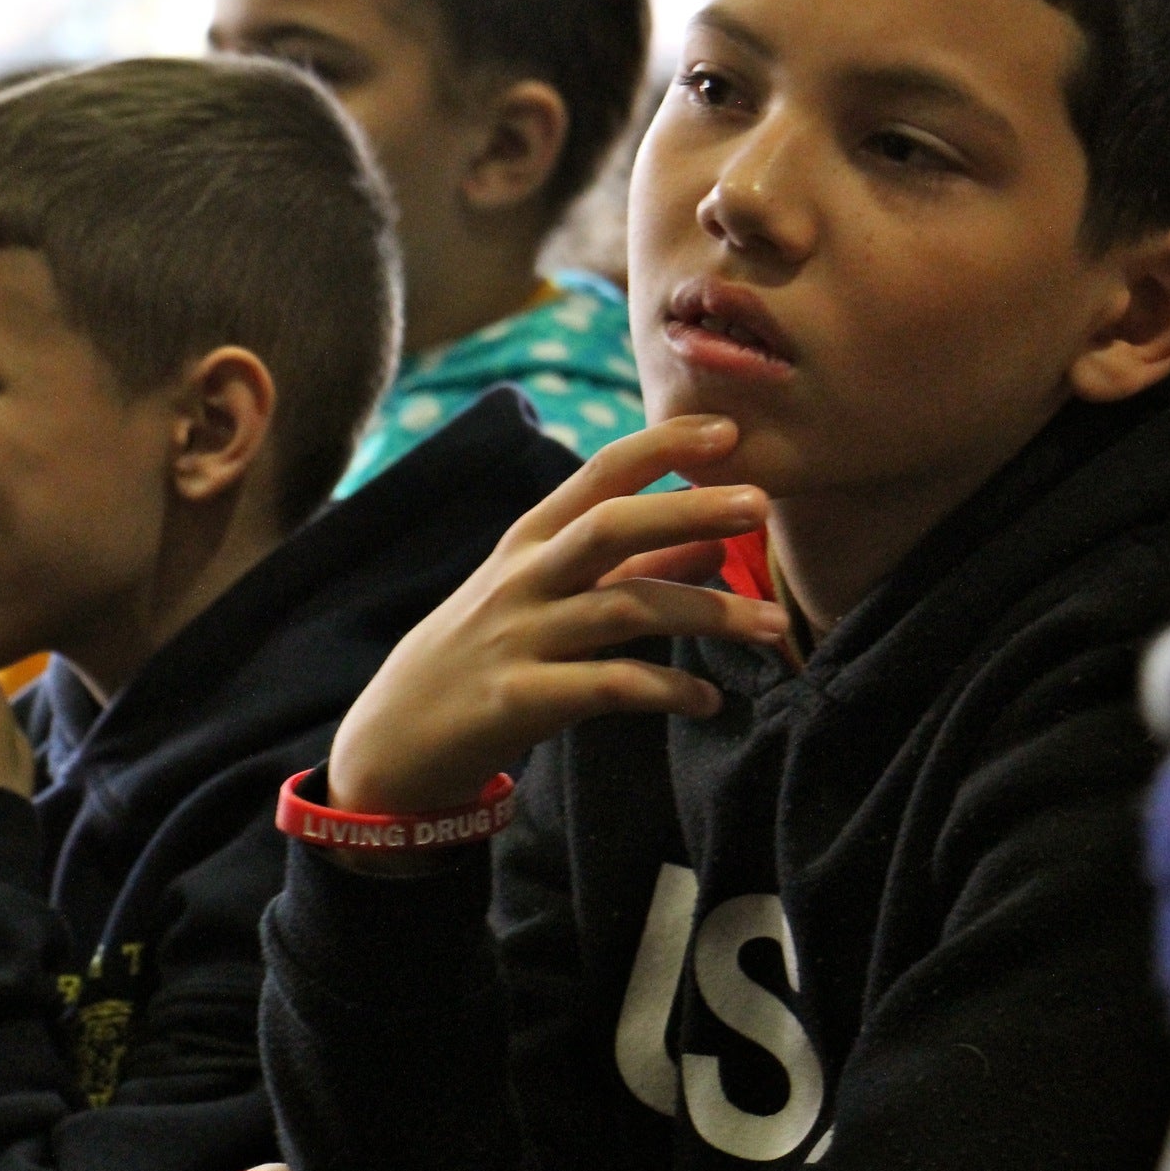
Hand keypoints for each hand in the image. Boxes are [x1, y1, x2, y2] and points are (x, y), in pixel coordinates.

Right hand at [329, 416, 787, 816]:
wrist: (395, 739)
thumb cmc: (485, 655)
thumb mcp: (546, 599)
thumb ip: (628, 571)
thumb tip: (713, 547)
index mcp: (528, 541)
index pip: (597, 474)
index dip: (661, 447)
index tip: (728, 432)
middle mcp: (523, 579)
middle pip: (609, 527)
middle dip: (687, 510)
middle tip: (760, 504)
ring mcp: (519, 638)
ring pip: (623, 609)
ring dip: (707, 612)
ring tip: (774, 625)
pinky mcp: (519, 701)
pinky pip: (607, 686)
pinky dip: (666, 689)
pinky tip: (708, 700)